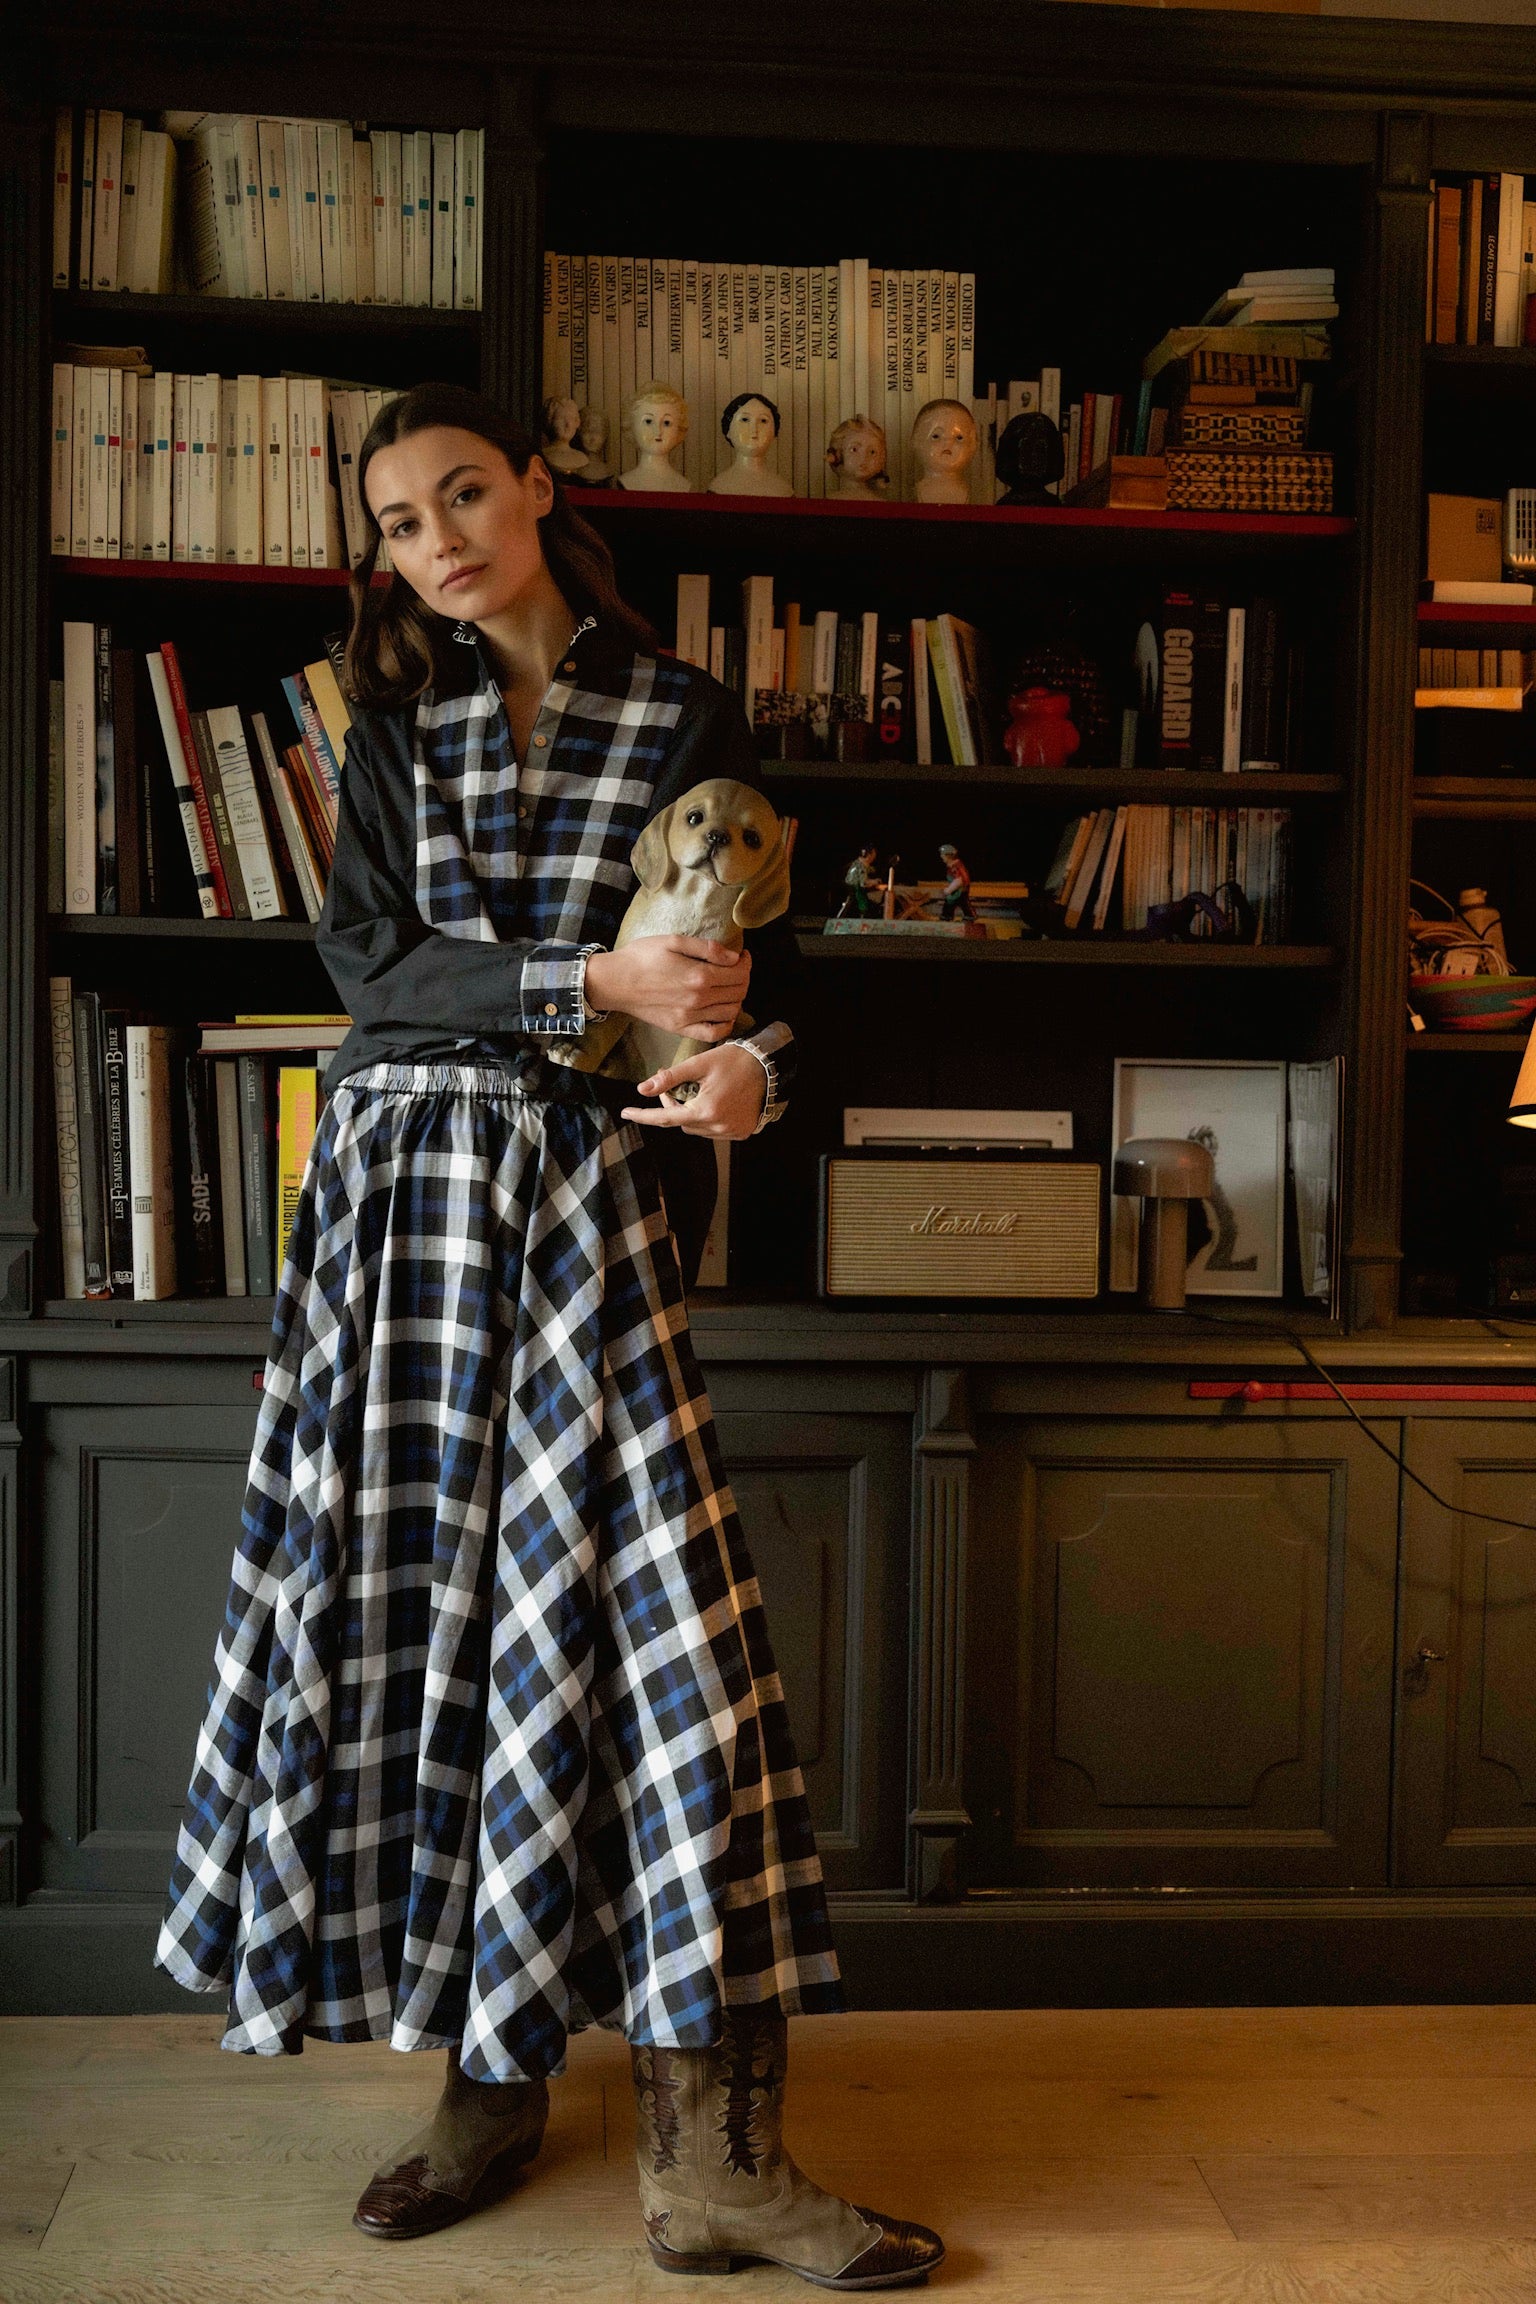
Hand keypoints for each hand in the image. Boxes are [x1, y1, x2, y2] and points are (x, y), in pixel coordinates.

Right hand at [585, 936, 750, 1043]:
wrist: (615, 981)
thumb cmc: (641, 957)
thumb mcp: (673, 940)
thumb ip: (707, 948)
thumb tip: (734, 958)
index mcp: (699, 975)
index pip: (738, 973)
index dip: (746, 963)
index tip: (742, 955)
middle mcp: (699, 999)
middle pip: (738, 992)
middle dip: (744, 978)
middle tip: (737, 969)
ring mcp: (690, 1017)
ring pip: (731, 1012)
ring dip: (737, 998)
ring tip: (729, 986)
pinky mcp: (681, 1028)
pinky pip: (713, 1033)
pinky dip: (726, 1024)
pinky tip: (724, 1012)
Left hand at [621, 1044, 766, 1139]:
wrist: (769, 1066)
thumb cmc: (734, 1060)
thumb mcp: (699, 1064)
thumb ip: (670, 1078)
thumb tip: (642, 1089)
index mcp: (705, 1111)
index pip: (665, 1118)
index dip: (643, 1115)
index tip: (625, 1113)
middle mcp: (718, 1127)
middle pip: (681, 1122)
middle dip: (673, 1105)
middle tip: (672, 1085)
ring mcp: (731, 1133)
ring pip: (696, 1128)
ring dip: (690, 1113)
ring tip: (696, 1091)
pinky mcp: (741, 1132)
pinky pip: (714, 1131)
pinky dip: (707, 1119)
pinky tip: (714, 1101)